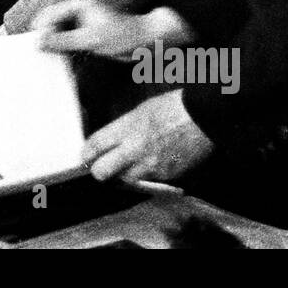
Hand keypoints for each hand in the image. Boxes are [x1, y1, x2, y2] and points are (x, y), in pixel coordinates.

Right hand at [33, 0, 186, 58]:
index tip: (34, 48)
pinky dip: (65, 50)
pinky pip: (69, 40)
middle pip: (52, 23)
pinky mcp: (87, 33)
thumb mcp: (90, 40)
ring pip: (59, 33)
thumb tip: (39, 42)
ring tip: (50, 59)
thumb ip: (63, 41)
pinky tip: (63, 60)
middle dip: (46, 38)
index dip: (40, 31)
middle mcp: (78, 10)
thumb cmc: (124, 36)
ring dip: (55, 45)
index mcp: (78, 4)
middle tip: (39, 55)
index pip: (49, 15)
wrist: (148, 42)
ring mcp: (83, 21)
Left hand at [82, 89, 213, 184]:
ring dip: (125, 173)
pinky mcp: (166, 175)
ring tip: (131, 163)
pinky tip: (153, 161)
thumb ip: (123, 128)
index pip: (95, 146)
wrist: (202, 116)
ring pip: (126, 179)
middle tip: (102, 167)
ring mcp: (150, 164)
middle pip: (102, 172)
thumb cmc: (172, 107)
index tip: (85, 157)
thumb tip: (111, 141)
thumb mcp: (140, 111)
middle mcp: (134, 149)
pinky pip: (149, 179)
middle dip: (100, 170)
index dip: (86, 154)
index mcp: (126, 128)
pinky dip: (148, 173)